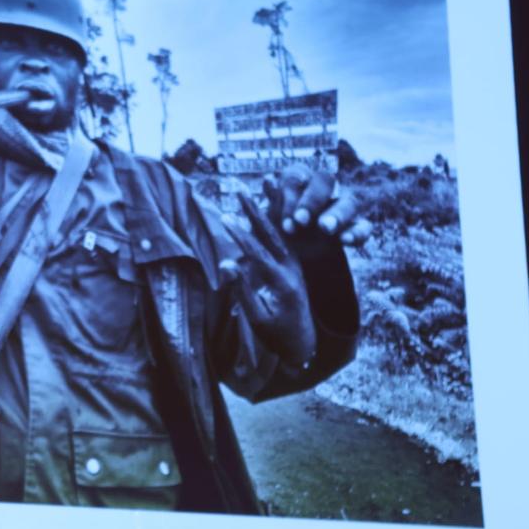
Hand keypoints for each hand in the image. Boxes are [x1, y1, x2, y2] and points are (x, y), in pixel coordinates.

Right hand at [221, 194, 316, 364]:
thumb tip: (228, 262)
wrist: (304, 345)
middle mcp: (293, 269)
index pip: (259, 254)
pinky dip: (279, 218)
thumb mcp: (257, 318)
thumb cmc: (276, 335)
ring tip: (262, 184)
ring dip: (271, 206)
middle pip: (273, 233)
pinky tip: (271, 201)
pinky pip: (286, 237)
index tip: (224, 217)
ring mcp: (297, 266)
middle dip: (255, 210)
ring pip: (283, 230)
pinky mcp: (296, 265)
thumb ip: (242, 289)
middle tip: (240, 189)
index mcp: (283, 284)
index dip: (240, 235)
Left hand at [262, 164, 371, 255]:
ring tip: (325, 228)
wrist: (293, 258)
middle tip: (300, 221)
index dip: (289, 194)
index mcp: (299, 182)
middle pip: (325, 180)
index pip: (297, 174)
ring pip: (349, 201)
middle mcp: (322, 190)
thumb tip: (268, 180)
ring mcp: (341, 207)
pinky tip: (345, 241)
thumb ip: (273, 202)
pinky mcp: (355, 227)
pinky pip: (363, 225)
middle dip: (312, 200)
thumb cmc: (279, 232)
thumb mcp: (270, 220)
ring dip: (337, 214)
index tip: (284, 220)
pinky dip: (357, 232)